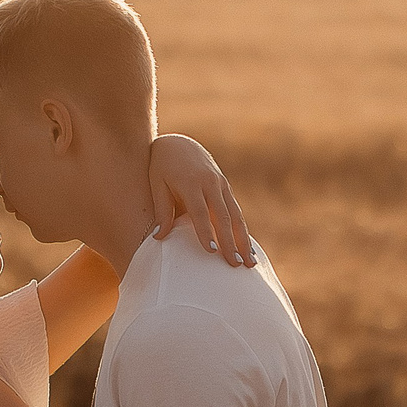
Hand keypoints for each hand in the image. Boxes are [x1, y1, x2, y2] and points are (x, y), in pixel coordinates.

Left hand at [146, 134, 255, 267]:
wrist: (179, 143)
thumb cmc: (163, 166)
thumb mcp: (157, 184)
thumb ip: (161, 210)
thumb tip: (159, 237)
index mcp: (191, 182)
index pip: (200, 212)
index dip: (205, 232)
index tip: (211, 252)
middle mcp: (211, 183)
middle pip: (223, 216)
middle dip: (231, 242)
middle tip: (235, 264)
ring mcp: (221, 185)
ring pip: (236, 216)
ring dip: (244, 240)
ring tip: (249, 263)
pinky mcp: (226, 188)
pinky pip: (236, 212)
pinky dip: (242, 231)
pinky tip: (248, 249)